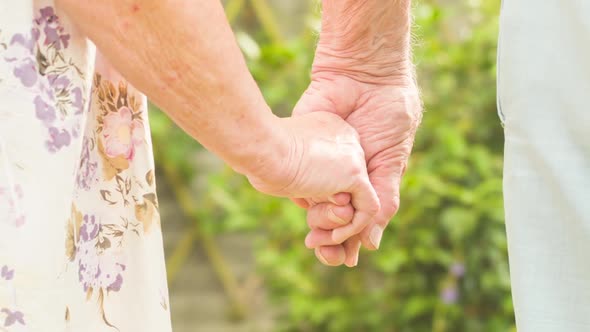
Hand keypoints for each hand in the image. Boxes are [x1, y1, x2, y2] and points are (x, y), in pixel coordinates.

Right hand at [247, 112, 379, 243]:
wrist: (264, 149)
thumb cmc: (262, 157)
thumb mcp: (282, 160)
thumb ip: (301, 174)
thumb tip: (304, 198)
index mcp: (329, 133)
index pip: (336, 170)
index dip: (323, 195)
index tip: (303, 208)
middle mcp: (347, 140)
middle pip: (349, 185)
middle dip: (333, 213)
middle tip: (313, 237)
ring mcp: (354, 156)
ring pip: (358, 198)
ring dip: (338, 223)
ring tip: (317, 239)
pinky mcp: (357, 174)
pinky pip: (368, 209)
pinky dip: (353, 228)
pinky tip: (333, 238)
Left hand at [293, 73, 421, 265]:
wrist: (362, 74)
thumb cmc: (387, 114)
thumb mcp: (391, 159)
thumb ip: (383, 198)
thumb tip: (372, 243)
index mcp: (368, 182)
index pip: (359, 220)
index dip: (352, 241)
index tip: (347, 260)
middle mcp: (343, 179)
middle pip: (333, 219)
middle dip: (331, 241)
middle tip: (329, 256)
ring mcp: (323, 167)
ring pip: (314, 206)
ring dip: (316, 227)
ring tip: (318, 243)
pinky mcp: (304, 152)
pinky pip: (300, 181)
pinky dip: (304, 200)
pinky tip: (307, 213)